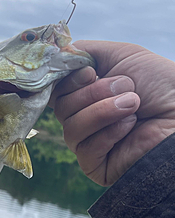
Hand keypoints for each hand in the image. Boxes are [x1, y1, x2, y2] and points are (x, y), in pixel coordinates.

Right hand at [50, 41, 174, 185]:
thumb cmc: (160, 86)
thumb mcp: (122, 56)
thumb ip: (85, 52)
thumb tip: (57, 54)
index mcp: (86, 95)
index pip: (57, 91)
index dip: (67, 80)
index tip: (90, 73)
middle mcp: (84, 119)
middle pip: (62, 107)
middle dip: (93, 93)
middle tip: (126, 86)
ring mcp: (88, 144)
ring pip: (71, 127)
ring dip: (103, 111)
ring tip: (133, 104)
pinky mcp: (95, 165)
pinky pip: (85, 148)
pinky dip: (109, 134)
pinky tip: (129, 127)